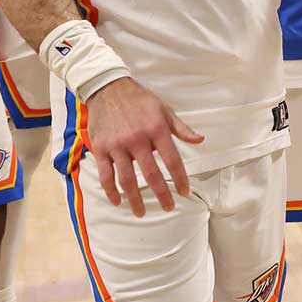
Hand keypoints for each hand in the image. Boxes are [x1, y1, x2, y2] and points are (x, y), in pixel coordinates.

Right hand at [85, 77, 203, 217]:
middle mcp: (137, 139)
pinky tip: (118, 202)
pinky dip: (111, 191)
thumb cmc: (140, 100)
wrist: (108, 88)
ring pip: (126, 179)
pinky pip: (105, 175)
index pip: (172, 160)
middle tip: (168, 207)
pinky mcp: (100, 149)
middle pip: (151, 174)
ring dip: (134, 199)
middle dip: (161, 194)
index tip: (184, 192)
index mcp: (156, 129)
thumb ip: (181, 129)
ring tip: (141, 212)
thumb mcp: (165, 110)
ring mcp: (117, 145)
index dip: (180, 178)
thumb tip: (200, 141)